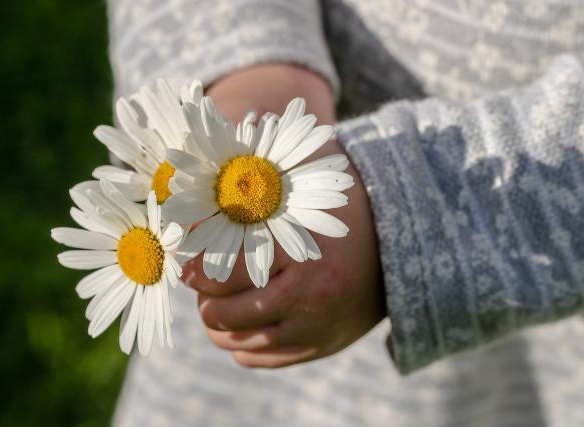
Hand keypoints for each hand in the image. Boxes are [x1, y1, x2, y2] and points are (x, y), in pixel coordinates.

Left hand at [182, 64, 385, 367]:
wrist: (398, 242)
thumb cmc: (341, 206)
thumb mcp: (298, 187)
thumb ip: (247, 191)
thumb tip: (187, 213)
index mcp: (303, 258)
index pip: (222, 275)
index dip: (193, 267)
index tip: (184, 259)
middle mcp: (310, 303)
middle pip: (223, 315)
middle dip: (204, 297)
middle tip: (203, 278)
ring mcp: (315, 332)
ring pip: (236, 342)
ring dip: (218, 321)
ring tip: (220, 298)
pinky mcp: (318, 348)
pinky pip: (257, 359)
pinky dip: (240, 342)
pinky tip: (242, 318)